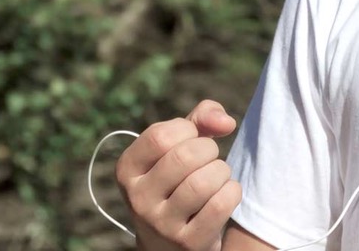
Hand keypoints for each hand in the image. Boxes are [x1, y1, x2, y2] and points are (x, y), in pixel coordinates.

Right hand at [117, 99, 242, 250]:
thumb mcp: (177, 146)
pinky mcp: (187, 243)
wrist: (169, 241)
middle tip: (210, 157)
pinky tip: (226, 193)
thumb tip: (225, 121)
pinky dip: (231, 192)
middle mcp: (138, 199)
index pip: (160, 136)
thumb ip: (199, 119)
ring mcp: (161, 225)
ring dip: (221, 171)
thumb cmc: (177, 180)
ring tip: (218, 175)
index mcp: (127, 170)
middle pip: (184, 157)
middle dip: (208, 149)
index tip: (192, 137)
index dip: (187, 129)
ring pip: (203, 182)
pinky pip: (219, 205)